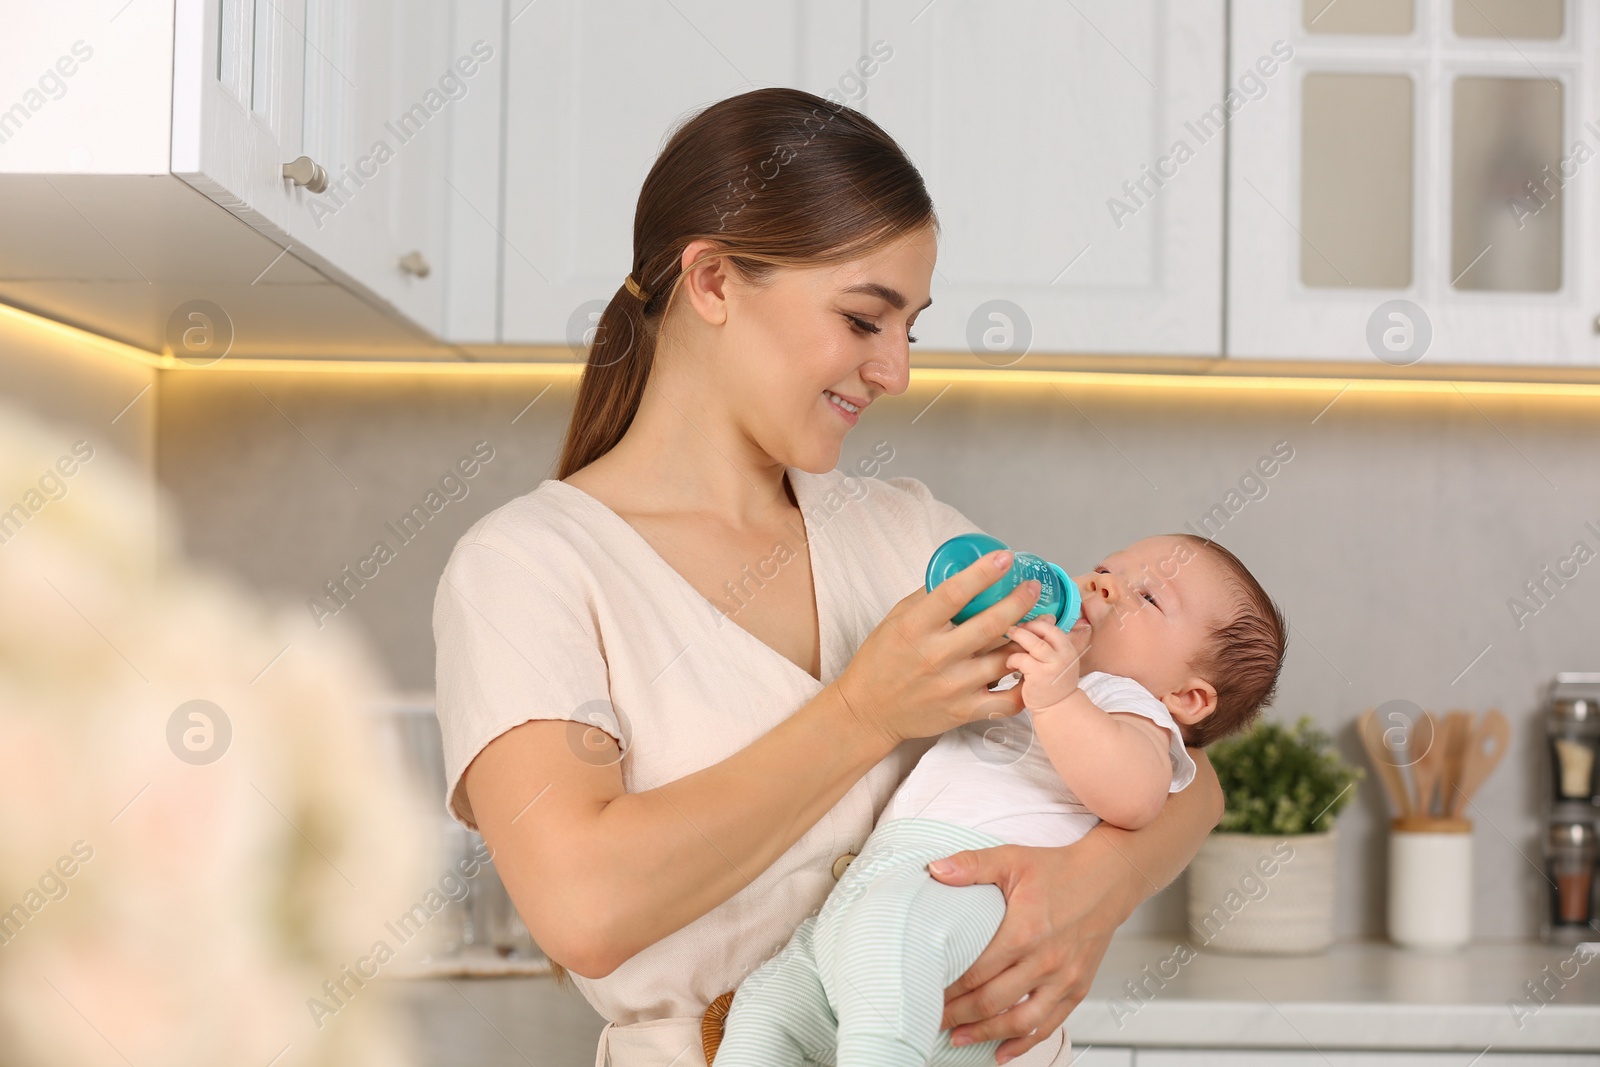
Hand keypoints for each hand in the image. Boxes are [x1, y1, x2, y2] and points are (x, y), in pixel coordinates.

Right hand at [832, 549, 1042, 747]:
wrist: (869, 710)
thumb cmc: (882, 660)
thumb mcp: (896, 619)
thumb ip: (929, 598)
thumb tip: (965, 572)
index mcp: (915, 627)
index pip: (954, 593)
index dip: (983, 573)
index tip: (1005, 557)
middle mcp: (935, 656)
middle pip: (990, 624)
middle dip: (1019, 601)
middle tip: (1033, 588)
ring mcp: (953, 686)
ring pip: (1005, 659)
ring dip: (1028, 638)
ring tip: (1041, 623)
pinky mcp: (964, 712)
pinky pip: (1008, 700)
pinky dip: (1025, 683)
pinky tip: (1030, 666)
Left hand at [927, 837, 1127, 1063]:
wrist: (1108, 879)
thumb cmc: (1058, 869)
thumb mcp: (1011, 859)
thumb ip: (971, 865)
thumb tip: (934, 869)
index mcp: (1025, 931)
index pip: (977, 972)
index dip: (949, 989)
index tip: (927, 993)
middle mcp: (1046, 960)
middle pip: (994, 1001)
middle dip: (960, 1016)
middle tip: (934, 1021)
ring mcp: (1065, 978)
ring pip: (1021, 1021)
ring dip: (987, 1035)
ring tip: (960, 1039)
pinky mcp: (1078, 988)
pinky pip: (1050, 1024)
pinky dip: (1025, 1043)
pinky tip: (1003, 1051)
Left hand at [1002, 616, 1089, 709]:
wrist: (1058, 709)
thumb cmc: (1054, 683)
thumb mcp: (1058, 660)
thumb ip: (1049, 644)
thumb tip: (1038, 620)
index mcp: (1069, 649)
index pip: (1053, 628)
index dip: (1037, 623)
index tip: (1025, 625)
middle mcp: (1064, 655)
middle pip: (1045, 631)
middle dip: (1026, 627)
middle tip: (1013, 629)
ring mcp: (1053, 666)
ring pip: (1034, 643)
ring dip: (1019, 636)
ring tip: (1009, 636)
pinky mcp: (1039, 676)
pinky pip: (1022, 659)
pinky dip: (1012, 658)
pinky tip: (1009, 664)